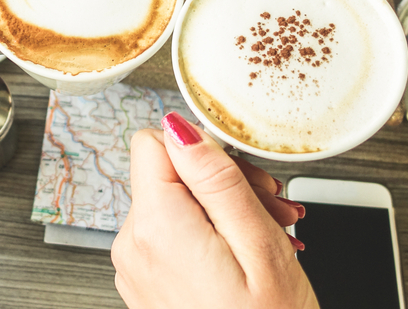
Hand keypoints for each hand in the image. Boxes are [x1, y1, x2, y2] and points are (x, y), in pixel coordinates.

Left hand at [112, 113, 317, 308]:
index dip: (202, 147)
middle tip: (273, 207)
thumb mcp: (257, 244)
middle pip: (168, 174)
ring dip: (223, 209)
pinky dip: (209, 236)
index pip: (153, 142)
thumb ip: (215, 178)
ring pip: (174, 203)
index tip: (241, 173)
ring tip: (269, 235)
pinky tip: (246, 255)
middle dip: (222, 182)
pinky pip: (171, 236)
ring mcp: (137, 267)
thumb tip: (179, 125)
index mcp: (157, 228)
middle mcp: (134, 245)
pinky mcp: (147, 282)